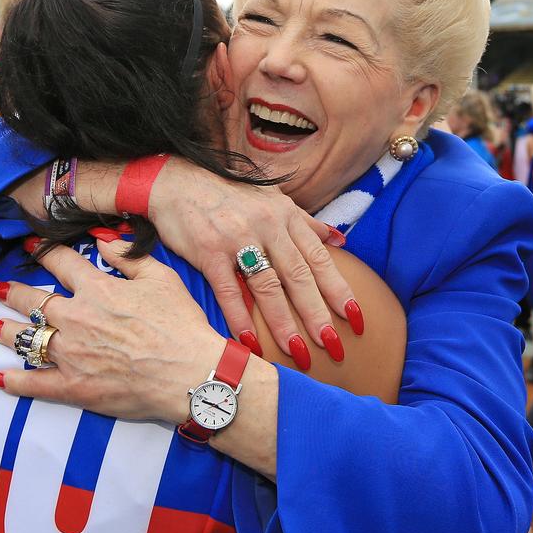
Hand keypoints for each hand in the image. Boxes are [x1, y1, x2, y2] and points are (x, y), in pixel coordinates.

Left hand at [0, 238, 226, 423]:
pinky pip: (34, 383)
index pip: (62, 263)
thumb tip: (103, 241)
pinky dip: (13, 381)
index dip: (43, 252)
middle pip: (33, 301)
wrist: (191, 374)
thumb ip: (128, 258)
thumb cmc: (181, 325)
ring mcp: (71, 354)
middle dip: (12, 292)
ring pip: (25, 338)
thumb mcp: (162, 278)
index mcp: (98, 289)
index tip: (28, 245)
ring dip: (2, 329)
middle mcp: (77, 318)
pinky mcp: (73, 387)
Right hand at [146, 158, 359, 359]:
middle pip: (299, 277)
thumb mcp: (272, 198)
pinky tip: (250, 343)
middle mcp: (267, 226)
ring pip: (268, 287)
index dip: (339, 290)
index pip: (319, 258)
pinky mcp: (208, 251)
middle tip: (334, 346)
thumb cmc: (228, 193)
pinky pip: (229, 290)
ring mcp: (237, 238)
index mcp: (285, 216)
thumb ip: (306, 222)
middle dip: (318, 314)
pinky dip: (240, 318)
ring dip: (284, 323)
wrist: (176, 179)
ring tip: (299, 353)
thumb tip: (340, 240)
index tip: (355, 318)